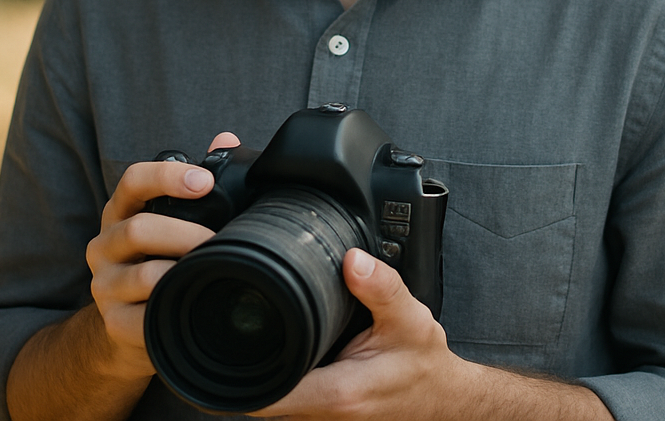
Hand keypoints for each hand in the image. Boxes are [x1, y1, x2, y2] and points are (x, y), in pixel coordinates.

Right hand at [84, 130, 240, 379]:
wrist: (133, 321)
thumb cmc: (164, 256)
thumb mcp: (174, 216)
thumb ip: (198, 179)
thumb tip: (226, 139)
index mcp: (122, 211)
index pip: (133, 180)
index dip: (167, 176)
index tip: (205, 182)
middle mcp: (106, 244)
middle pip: (138, 229)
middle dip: (186, 233)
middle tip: (219, 239)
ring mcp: (105, 284)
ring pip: (144, 275)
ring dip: (183, 271)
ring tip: (212, 270)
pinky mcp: (114, 322)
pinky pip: (143, 318)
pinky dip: (172, 308)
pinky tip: (193, 302)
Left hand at [251, 248, 474, 420]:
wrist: (443, 400)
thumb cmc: (425, 365)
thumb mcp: (411, 319)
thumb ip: (382, 287)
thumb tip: (352, 259)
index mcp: (337, 393)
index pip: (266, 395)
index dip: (237, 372)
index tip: (221, 342)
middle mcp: (322, 414)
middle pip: (259, 395)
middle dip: (240, 362)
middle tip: (229, 319)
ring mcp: (320, 419)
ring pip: (270, 398)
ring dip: (257, 369)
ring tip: (247, 328)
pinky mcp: (323, 414)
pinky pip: (286, 397)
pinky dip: (277, 374)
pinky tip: (280, 345)